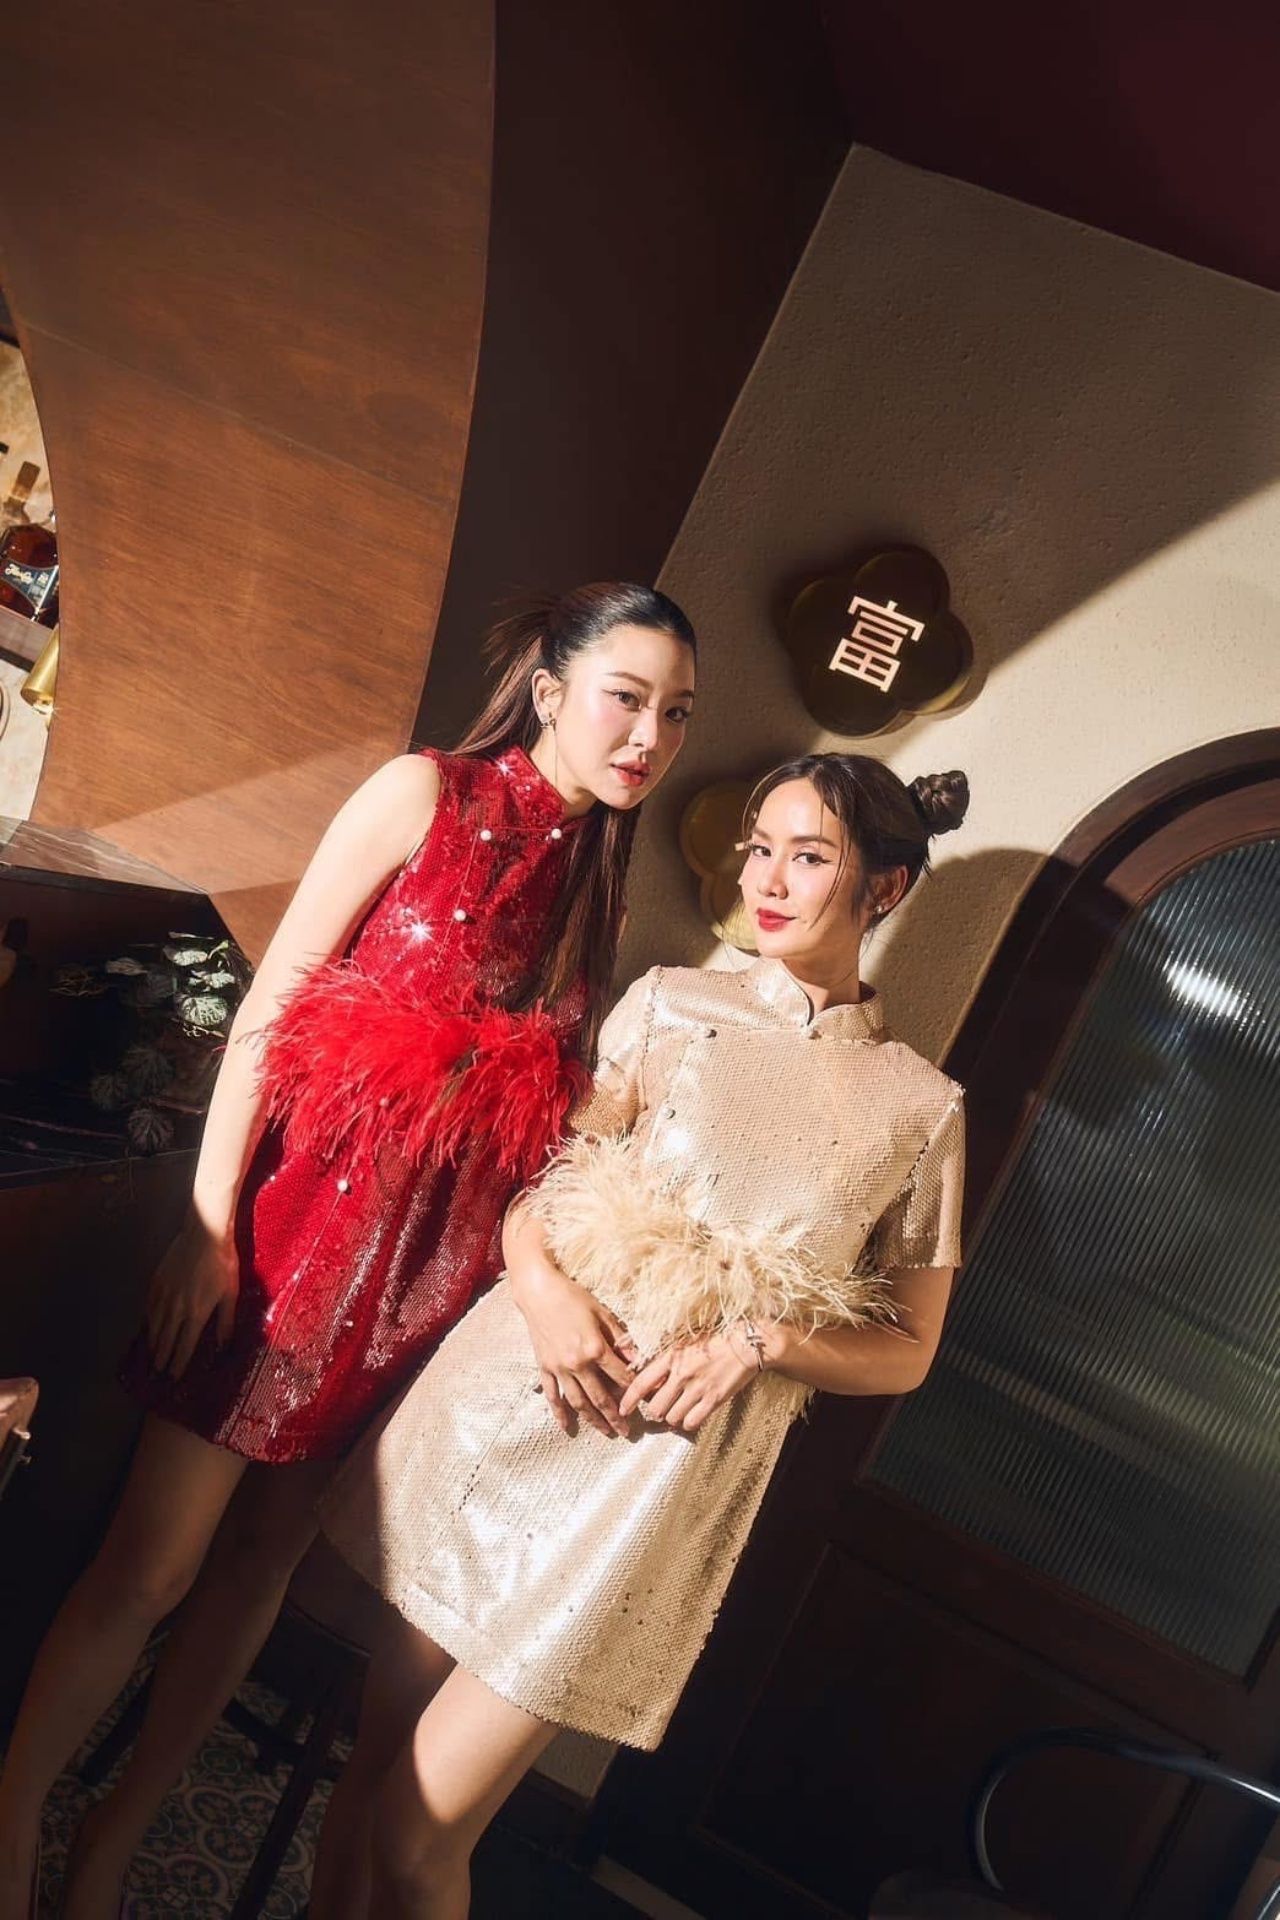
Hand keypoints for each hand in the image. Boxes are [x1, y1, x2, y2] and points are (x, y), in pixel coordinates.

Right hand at [146, 1215, 239, 1378]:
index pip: (185, 1346)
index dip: (179, 1364)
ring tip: (152, 1355)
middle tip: (158, 1372)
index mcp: (197, 1314)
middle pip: (166, 1340)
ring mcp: (164, 1295)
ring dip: (153, 1343)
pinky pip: (149, 1308)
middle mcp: (177, 1309)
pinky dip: (147, 1321)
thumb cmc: (223, 1263)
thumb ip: (226, 1321)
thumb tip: (224, 1345)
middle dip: (162, 1358)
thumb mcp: (230, 1293)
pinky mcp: (156, 1282)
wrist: (204, 1235)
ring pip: (154, 1326)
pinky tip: (147, 1326)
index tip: (174, 1377)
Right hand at [509, 1254, 638, 1437]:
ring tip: (605, 1432)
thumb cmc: (573, 1297)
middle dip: (615, 1417)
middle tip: (627, 1433)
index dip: (634, 1390)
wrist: (538, 1292)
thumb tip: (638, 1359)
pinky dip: (559, 1413)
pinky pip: (552, 1395)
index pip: (620, 1376)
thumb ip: (620, 1338)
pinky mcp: (544, 1367)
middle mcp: (577, 1363)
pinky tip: (567, 1427)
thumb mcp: (602, 1313)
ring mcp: (559, 1368)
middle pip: (600, 1397)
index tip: (644, 1403)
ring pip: (578, 1402)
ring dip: (593, 1420)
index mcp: (595, 1348)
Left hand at [619, 1331, 757, 1433]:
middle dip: (655, 1410)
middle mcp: (681, 1374)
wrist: (744, 1344)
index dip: (628, 1399)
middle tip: (661, 1406)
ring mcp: (698, 1388)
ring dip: (672, 1416)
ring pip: (672, 1417)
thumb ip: (660, 1354)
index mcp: (671, 1357)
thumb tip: (633, 1357)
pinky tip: (691, 1414)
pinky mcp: (714, 1399)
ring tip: (678, 1408)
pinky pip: (691, 1422)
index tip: (623, 1408)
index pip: (641, 1382)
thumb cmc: (713, 1340)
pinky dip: (688, 1422)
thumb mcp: (682, 1340)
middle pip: (655, 1407)